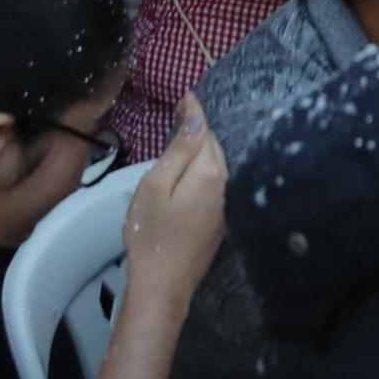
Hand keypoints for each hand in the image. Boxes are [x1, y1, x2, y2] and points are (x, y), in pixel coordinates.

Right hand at [121, 102, 228, 295]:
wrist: (164, 283)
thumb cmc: (152, 233)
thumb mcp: (156, 184)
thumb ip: (179, 150)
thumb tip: (197, 119)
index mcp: (209, 171)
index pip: (204, 130)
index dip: (194, 111)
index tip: (185, 95)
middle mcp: (226, 184)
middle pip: (214, 145)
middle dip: (200, 126)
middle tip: (182, 110)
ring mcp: (226, 203)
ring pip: (217, 164)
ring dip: (204, 147)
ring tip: (186, 132)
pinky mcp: (220, 218)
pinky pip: (216, 181)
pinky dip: (206, 167)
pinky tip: (193, 167)